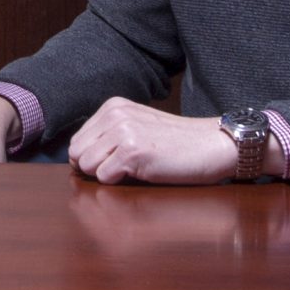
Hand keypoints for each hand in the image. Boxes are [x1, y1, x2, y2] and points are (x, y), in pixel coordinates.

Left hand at [67, 97, 240, 184]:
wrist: (212, 145)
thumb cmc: (177, 143)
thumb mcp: (138, 127)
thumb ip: (108, 136)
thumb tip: (76, 160)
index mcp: (113, 107)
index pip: (77, 141)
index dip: (91, 159)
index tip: (114, 163)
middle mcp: (114, 114)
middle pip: (77, 154)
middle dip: (95, 168)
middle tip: (124, 169)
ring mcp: (122, 131)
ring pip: (87, 166)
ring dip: (108, 175)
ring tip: (135, 168)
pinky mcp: (132, 151)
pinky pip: (105, 177)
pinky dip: (121, 182)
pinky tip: (144, 171)